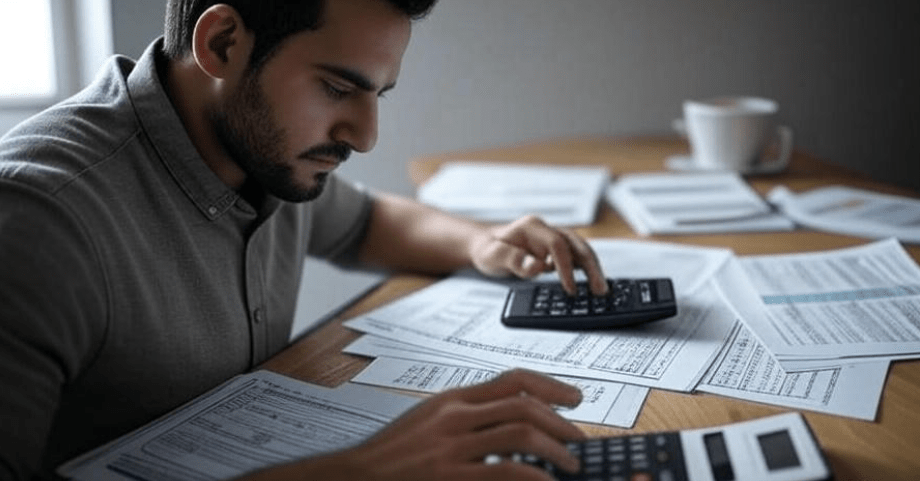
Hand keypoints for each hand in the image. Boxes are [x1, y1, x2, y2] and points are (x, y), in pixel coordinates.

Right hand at [343, 369, 585, 480]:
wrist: (355, 477)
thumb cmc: (393, 454)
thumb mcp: (429, 421)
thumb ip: (466, 415)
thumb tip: (511, 418)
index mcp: (452, 399)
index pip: (513, 380)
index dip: (551, 386)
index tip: (575, 399)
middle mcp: (454, 416)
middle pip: (524, 406)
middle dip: (561, 423)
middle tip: (579, 440)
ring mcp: (451, 446)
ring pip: (520, 434)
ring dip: (555, 450)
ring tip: (569, 465)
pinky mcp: (449, 476)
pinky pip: (504, 471)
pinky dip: (533, 476)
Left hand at [469, 215, 607, 294]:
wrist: (484, 244)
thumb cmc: (487, 249)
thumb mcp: (491, 256)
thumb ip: (512, 259)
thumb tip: (536, 267)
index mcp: (532, 227)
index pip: (557, 244)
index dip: (566, 266)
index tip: (570, 289)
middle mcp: (546, 229)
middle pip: (576, 244)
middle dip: (591, 266)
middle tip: (600, 289)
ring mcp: (552, 237)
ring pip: (580, 249)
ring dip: (592, 267)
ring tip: (601, 289)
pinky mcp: (554, 248)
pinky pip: (575, 256)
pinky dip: (585, 268)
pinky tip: (591, 283)